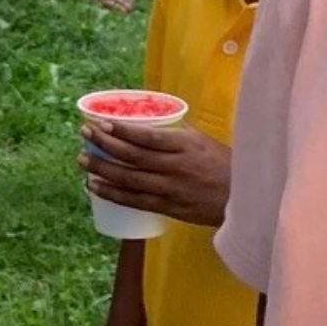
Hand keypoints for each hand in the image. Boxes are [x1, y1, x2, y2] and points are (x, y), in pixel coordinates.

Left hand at [81, 122, 231, 227]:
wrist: (245, 200)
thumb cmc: (223, 164)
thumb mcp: (202, 140)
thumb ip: (175, 130)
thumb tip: (146, 118)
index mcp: (185, 146)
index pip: (147, 137)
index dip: (121, 131)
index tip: (100, 123)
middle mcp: (176, 167)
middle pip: (133, 157)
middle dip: (104, 145)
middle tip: (84, 134)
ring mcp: (171, 189)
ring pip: (129, 179)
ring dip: (102, 169)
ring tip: (82, 160)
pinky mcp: (169, 207)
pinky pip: (135, 201)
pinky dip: (112, 194)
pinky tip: (94, 187)